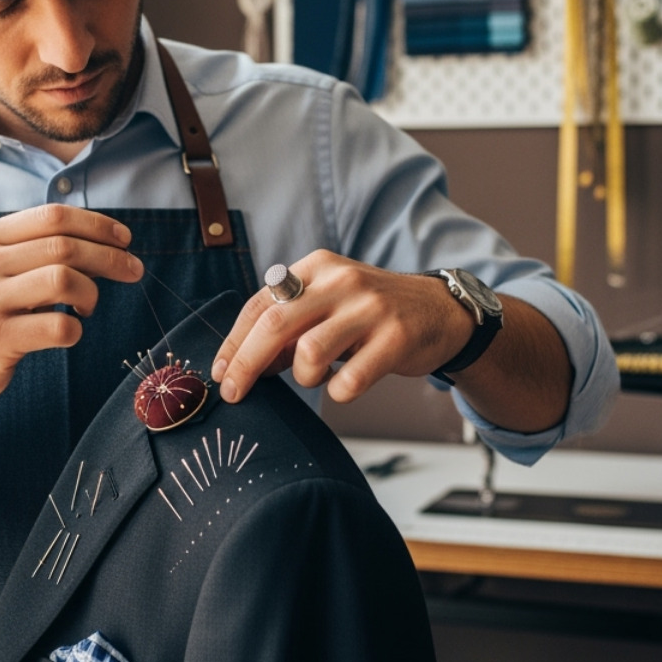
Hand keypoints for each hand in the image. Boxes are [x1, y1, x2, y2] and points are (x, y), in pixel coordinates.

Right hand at [0, 204, 142, 412]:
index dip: (96, 224)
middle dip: (109, 257)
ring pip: (63, 279)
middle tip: (134, 271)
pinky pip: (58, 326)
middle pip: (63, 246)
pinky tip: (68, 332)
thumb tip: (104, 238)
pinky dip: (76, 329)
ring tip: (87, 307)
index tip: (125, 238)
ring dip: (91, 293)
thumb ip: (37, 249)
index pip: (52, 216)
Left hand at [210, 250, 473, 403]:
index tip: (221, 371)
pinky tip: (345, 385)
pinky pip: (350, 380)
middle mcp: (342, 281)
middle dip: (247, 363)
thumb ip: (289, 326)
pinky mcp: (396, 338)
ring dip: (303, 377)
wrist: (440, 310)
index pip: (260, 303)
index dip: (235, 342)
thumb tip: (243, 363)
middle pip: (275, 325)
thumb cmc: (370, 313)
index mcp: (317, 267)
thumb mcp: (328, 304)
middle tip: (234, 393)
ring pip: (309, 353)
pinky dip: (338, 392)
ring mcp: (371, 309)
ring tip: (317, 376)